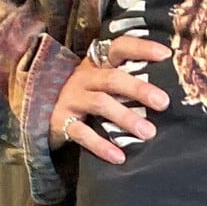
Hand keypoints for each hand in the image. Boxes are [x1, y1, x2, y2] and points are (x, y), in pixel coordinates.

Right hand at [49, 34, 173, 163]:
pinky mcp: (62, 121)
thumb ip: (125, 82)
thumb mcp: (101, 83)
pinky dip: (101, 146)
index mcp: (96, 63)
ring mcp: (72, 98)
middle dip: (139, 89)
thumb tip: (164, 94)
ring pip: (100, 103)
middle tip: (164, 102)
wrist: (41, 111)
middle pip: (113, 79)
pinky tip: (119, 157)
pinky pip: (83, 133)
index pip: (119, 48)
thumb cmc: (84, 96)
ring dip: (126, 118)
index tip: (166, 55)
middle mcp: (84, 77)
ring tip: (149, 133)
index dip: (141, 48)